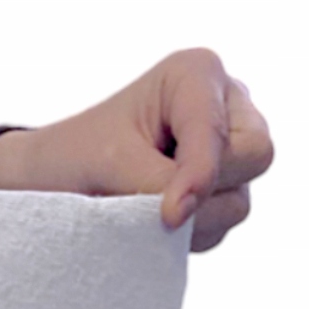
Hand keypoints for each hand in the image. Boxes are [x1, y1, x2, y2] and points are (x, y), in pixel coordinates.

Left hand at [0, 50, 271, 252]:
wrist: (52, 177)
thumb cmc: (75, 156)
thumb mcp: (109, 165)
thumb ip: (155, 185)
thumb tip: (188, 218)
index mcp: (196, 74)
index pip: (226, 131)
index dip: (199, 176)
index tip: (170, 214)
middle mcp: (225, 102)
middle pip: (257, 157)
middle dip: (206, 190)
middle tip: (151, 207)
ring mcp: (230, 146)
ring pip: (240, 200)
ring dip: (192, 220)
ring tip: (138, 210)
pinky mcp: (224, 186)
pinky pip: (223, 224)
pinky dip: (188, 234)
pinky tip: (151, 218)